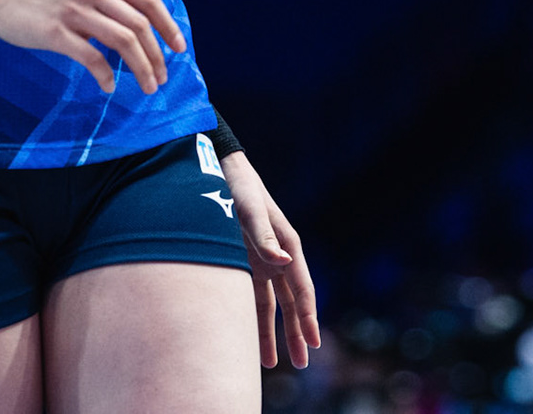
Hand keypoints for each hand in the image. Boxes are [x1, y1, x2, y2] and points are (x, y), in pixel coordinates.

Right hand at [0, 0, 185, 94]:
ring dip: (141, 68)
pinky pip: (91, 57)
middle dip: (158, 55)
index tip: (178, 49)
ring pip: (122, 42)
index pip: (148, 1)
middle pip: (139, 25)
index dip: (168, 26)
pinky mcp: (55, 31)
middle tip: (163, 77)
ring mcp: (74, 9)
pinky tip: (109, 86)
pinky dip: (106, 75)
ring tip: (147, 86)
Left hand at [221, 150, 320, 368]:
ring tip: (276, 364)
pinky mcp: (246, 262)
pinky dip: (256, 319)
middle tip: (303, 362)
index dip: (308, 316)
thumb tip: (283, 261)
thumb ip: (263, 235)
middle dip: (298, 332)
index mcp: (287, 244)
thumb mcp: (248, 209)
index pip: (302, 288)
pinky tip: (252, 340)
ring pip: (274, 304)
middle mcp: (279, 255)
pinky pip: (254, 297)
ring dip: (276, 332)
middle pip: (292, 302)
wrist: (218, 169)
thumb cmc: (236, 187)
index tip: (314, 342)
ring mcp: (263, 260)